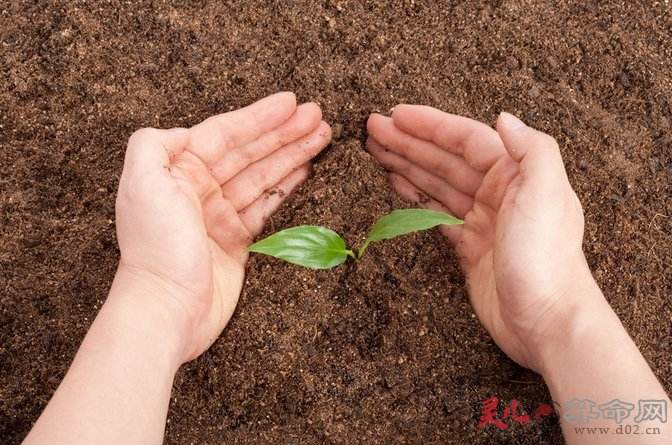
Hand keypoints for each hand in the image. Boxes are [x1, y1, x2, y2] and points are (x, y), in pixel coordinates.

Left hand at [114, 92, 330, 362]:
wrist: (168, 309)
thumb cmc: (157, 247)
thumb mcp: (142, 184)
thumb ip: (154, 145)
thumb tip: (184, 131)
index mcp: (179, 171)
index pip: (225, 134)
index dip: (259, 117)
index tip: (291, 102)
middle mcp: (200, 190)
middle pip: (250, 152)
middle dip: (284, 132)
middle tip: (318, 116)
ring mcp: (221, 217)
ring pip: (263, 176)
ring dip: (292, 155)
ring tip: (322, 136)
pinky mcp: (238, 242)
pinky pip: (267, 207)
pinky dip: (287, 187)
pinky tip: (307, 172)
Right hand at [367, 107, 596, 371]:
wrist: (546, 320)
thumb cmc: (546, 257)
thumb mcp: (546, 193)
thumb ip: (532, 149)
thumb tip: (504, 118)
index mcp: (516, 174)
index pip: (465, 140)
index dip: (430, 125)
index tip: (395, 116)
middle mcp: (499, 193)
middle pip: (445, 159)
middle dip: (409, 142)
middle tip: (372, 130)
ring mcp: (482, 221)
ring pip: (437, 184)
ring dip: (407, 166)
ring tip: (376, 152)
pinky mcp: (470, 248)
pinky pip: (435, 214)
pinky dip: (415, 198)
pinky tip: (397, 186)